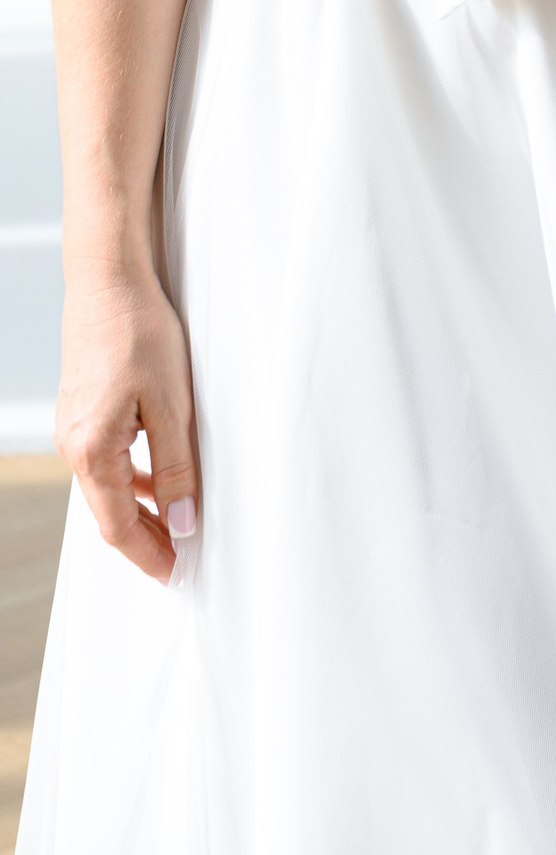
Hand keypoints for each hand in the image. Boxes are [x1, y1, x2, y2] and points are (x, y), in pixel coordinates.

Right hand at [56, 260, 198, 583]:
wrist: (108, 280)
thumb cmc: (139, 332)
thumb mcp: (172, 404)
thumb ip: (177, 467)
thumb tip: (183, 523)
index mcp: (92, 451)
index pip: (119, 527)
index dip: (149, 555)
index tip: (177, 574)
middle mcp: (74, 446)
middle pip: (109, 512)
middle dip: (145, 539)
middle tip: (181, 558)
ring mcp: (75, 427)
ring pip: (108, 486)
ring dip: (140, 509)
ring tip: (176, 524)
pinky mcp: (83, 410)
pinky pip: (106, 459)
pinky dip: (132, 477)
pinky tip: (157, 476)